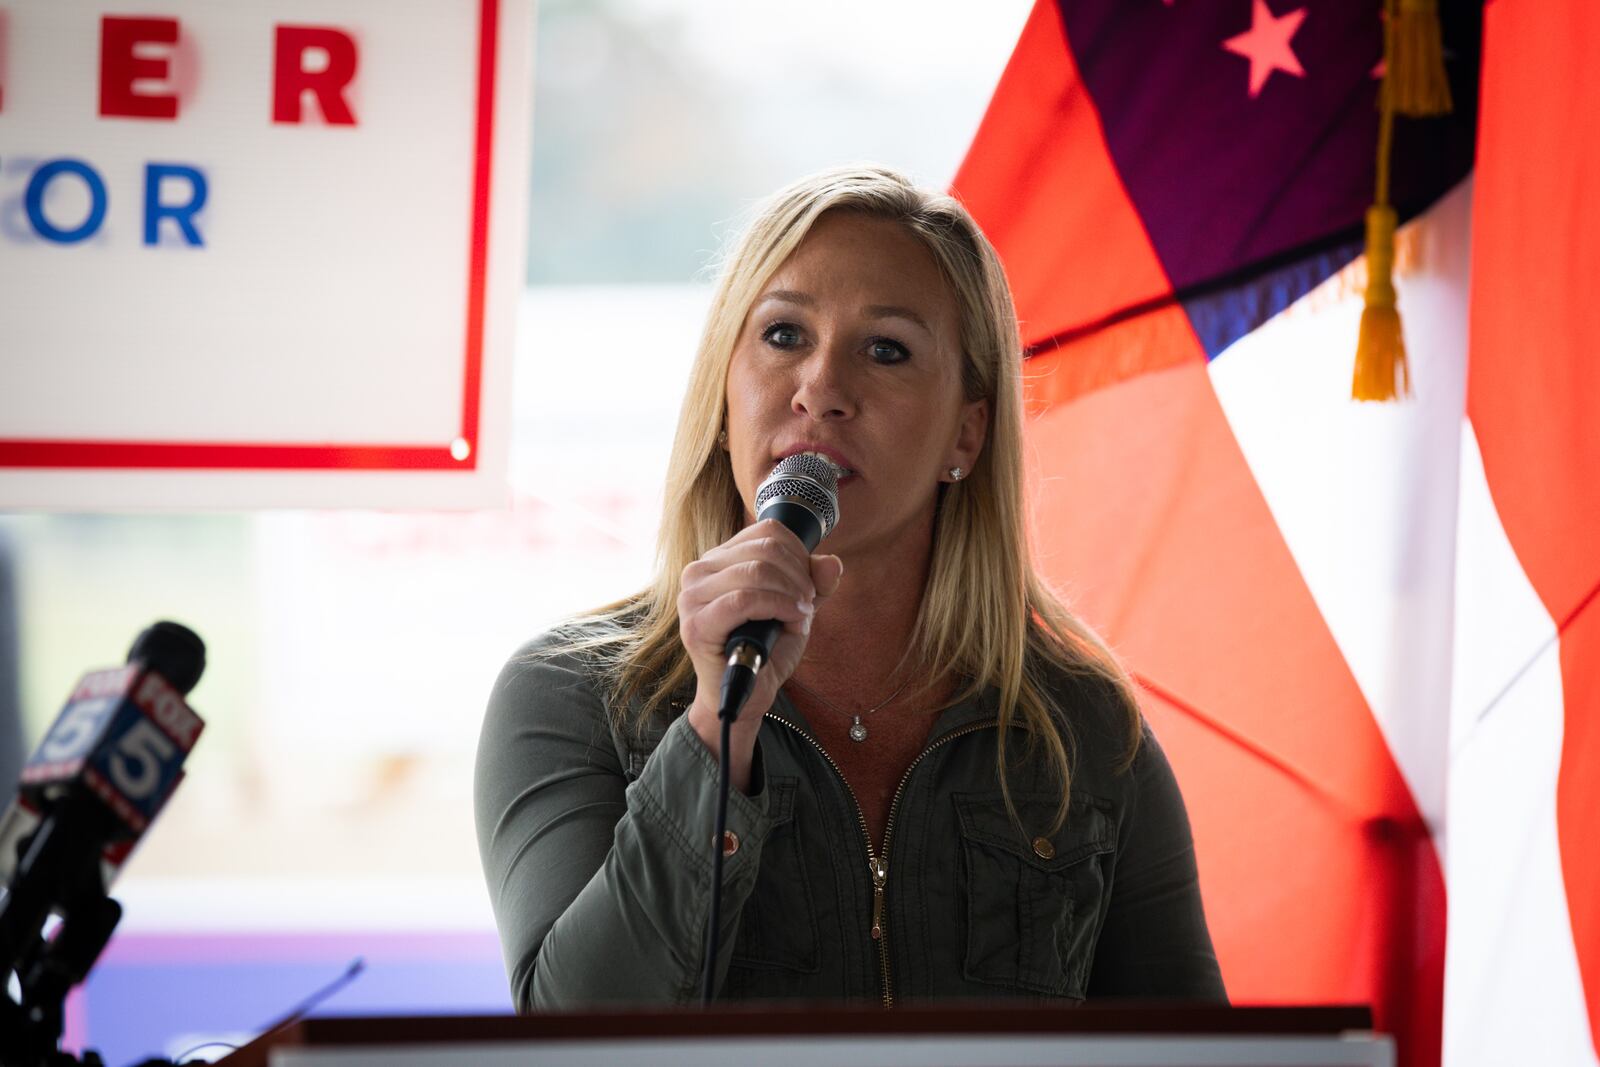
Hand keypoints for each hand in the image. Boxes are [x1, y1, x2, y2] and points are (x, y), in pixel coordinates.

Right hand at [678, 519, 844, 789]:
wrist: (746, 696)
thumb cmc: (766, 649)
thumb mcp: (797, 608)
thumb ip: (815, 583)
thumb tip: (832, 563)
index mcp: (720, 559)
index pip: (768, 531)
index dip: (800, 555)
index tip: (809, 586)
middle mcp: (699, 571)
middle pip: (766, 549)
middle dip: (799, 577)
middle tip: (807, 605)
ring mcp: (692, 596)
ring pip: (756, 571)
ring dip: (791, 593)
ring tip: (800, 615)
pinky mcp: (695, 624)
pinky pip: (743, 599)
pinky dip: (778, 606)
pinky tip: (791, 620)